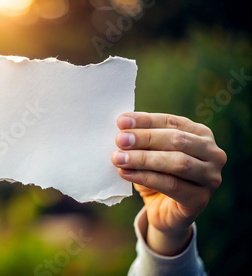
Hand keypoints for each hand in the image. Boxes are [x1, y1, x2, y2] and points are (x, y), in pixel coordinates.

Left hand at [111, 112, 225, 255]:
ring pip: (177, 162)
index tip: (121, 121)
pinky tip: (125, 174)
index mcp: (201, 134)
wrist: (164, 211)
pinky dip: (145, 178)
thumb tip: (122, 130)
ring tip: (118, 158)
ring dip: (144, 159)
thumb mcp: (150, 153)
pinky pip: (171, 186)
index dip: (146, 121)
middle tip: (120, 139)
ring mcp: (211, 177)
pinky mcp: (200, 199)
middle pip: (177, 140)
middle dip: (145, 138)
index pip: (171, 122)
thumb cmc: (157, 175)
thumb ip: (141, 140)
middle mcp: (213, 154)